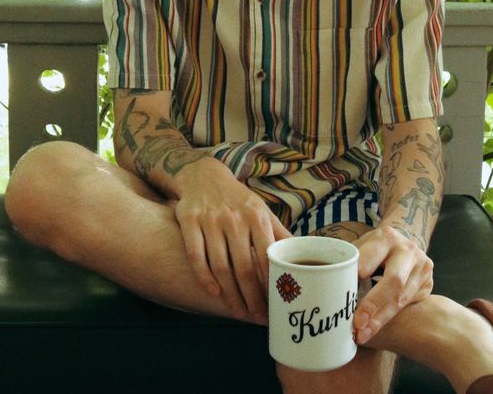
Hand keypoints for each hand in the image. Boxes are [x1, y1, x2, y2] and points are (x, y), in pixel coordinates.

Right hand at [172, 157, 290, 322]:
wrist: (204, 175)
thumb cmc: (237, 199)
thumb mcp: (260, 209)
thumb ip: (278, 233)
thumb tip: (303, 254)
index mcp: (256, 215)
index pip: (266, 256)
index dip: (270, 284)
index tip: (275, 304)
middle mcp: (234, 217)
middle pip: (242, 266)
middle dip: (251, 296)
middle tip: (255, 316)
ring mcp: (210, 219)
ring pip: (219, 265)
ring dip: (229, 293)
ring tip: (238, 310)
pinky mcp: (189, 220)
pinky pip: (196, 255)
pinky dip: (204, 277)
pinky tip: (214, 292)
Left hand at [352, 224, 433, 343]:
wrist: (403, 244)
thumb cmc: (374, 248)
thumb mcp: (363, 245)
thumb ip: (350, 259)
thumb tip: (327, 279)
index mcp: (387, 237)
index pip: (373, 255)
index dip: (363, 270)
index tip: (350, 286)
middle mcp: (408, 250)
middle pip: (393, 280)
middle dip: (374, 303)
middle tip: (357, 322)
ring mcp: (421, 267)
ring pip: (401, 298)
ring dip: (380, 319)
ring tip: (363, 333)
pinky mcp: (428, 283)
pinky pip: (408, 304)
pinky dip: (389, 318)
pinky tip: (374, 328)